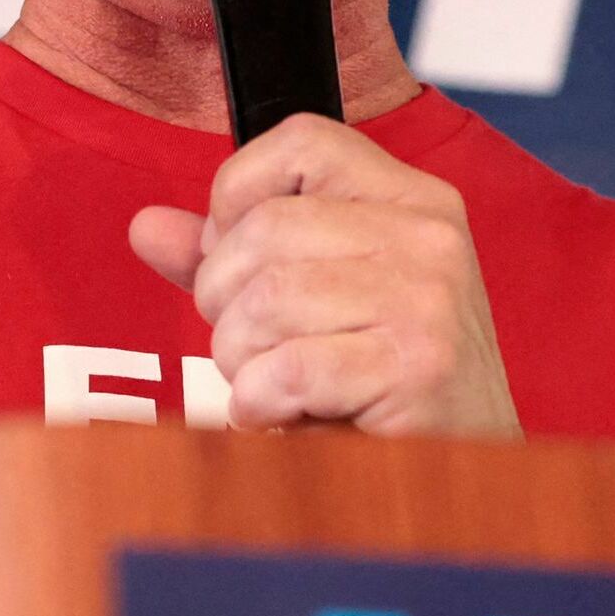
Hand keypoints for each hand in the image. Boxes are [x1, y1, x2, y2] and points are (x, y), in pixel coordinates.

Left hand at [129, 114, 521, 437]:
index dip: (238, 197)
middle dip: (224, 301)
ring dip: (242, 361)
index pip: (301, 142)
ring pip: (266, 300)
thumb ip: (233, 260)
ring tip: (273, 389)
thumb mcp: (316, 304)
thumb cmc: (385, 388)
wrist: (467, 473)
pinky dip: (262, 406)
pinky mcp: (418, 367)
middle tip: (253, 350)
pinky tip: (285, 419)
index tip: (240, 262)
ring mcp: (429, 299)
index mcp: (413, 200)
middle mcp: (429, 236)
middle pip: (264, 229)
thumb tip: (147, 226)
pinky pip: (288, 370)